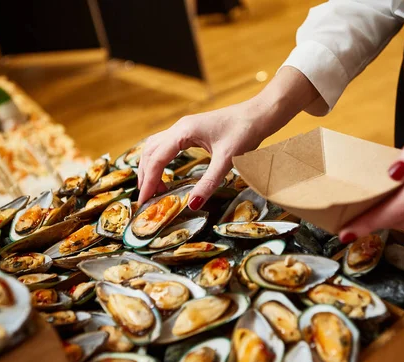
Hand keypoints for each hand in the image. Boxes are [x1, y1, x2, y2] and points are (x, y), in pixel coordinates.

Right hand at [137, 100, 269, 208]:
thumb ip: (208, 183)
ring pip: (156, 147)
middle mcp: (179, 127)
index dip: (148, 181)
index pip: (156, 159)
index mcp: (183, 132)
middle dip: (145, 175)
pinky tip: (165, 172)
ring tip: (153, 188)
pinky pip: (166, 145)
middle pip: (150, 152)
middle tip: (146, 198)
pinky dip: (159, 160)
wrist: (259, 114)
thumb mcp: (226, 161)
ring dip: (150, 166)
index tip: (144, 201)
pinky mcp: (191, 131)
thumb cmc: (245, 132)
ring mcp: (184, 128)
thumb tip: (192, 205)